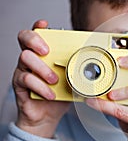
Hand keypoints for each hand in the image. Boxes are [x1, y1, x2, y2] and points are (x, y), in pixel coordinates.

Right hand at [13, 20, 69, 137]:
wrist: (48, 116)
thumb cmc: (60, 94)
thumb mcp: (72, 80)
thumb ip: (78, 69)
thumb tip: (96, 63)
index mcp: (44, 54)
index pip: (37, 34)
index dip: (38, 27)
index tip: (45, 24)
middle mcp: (32, 58)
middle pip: (24, 38)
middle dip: (36, 41)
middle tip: (47, 51)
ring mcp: (23, 70)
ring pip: (25, 58)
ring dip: (42, 68)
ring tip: (55, 80)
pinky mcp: (20, 85)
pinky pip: (26, 79)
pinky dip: (41, 86)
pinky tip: (51, 94)